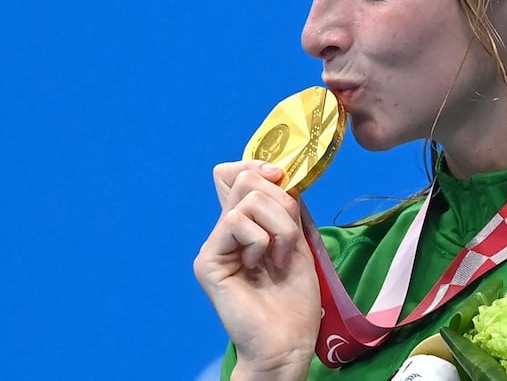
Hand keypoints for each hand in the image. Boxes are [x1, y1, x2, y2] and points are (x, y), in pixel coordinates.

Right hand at [194, 160, 319, 379]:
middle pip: (244, 178)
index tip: (282, 178)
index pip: (235, 174)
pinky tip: (263, 265)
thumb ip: (286, 208)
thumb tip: (279, 173)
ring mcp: (214, 245)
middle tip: (289, 237)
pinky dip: (262, 240)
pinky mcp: (208, 261)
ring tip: (280, 258)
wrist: (288, 341)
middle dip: (281, 200)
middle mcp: (225, 230)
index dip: (258, 165)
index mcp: (246, 224)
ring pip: (247, 199)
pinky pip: (235, 222)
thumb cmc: (295, 299)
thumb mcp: (298, 241)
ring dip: (279, 226)